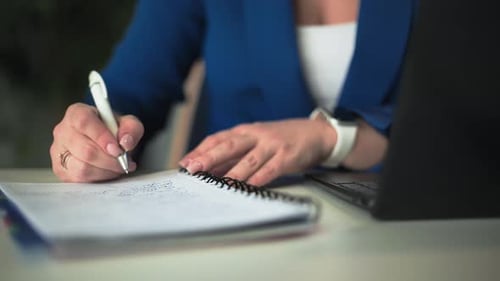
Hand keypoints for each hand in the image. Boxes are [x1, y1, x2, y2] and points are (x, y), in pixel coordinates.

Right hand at [50, 103, 143, 181]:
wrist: (106, 141)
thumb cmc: (112, 130)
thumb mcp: (128, 123)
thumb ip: (131, 128)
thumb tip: (125, 143)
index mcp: (77, 113)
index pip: (84, 122)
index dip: (102, 137)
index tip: (117, 148)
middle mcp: (63, 131)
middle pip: (85, 150)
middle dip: (110, 160)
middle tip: (124, 161)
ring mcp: (58, 152)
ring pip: (82, 168)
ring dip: (106, 171)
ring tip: (118, 167)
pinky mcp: (61, 170)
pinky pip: (80, 180)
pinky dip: (99, 178)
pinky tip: (108, 172)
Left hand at [179, 118, 336, 185]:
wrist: (315, 133)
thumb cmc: (281, 139)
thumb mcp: (256, 141)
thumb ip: (235, 154)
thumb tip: (209, 169)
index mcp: (245, 131)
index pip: (218, 138)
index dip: (200, 150)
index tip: (185, 162)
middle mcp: (256, 135)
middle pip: (229, 145)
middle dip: (209, 157)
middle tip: (193, 169)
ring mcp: (272, 145)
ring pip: (249, 159)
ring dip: (232, 172)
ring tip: (217, 183)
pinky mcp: (287, 155)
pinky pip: (271, 168)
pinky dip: (260, 177)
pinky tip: (250, 185)